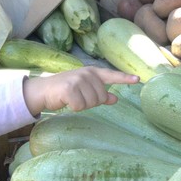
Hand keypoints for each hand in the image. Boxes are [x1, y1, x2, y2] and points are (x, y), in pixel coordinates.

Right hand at [23, 66, 139, 114]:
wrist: (43, 90)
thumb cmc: (65, 90)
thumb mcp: (84, 89)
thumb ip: (100, 93)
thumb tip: (115, 99)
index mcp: (92, 72)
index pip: (111, 75)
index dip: (125, 78)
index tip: (138, 79)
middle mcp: (86, 74)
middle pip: (102, 97)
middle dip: (92, 102)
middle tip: (79, 97)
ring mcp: (78, 80)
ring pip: (92, 103)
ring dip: (82, 105)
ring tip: (72, 98)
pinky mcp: (70, 89)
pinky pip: (81, 106)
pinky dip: (74, 107)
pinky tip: (66, 101)